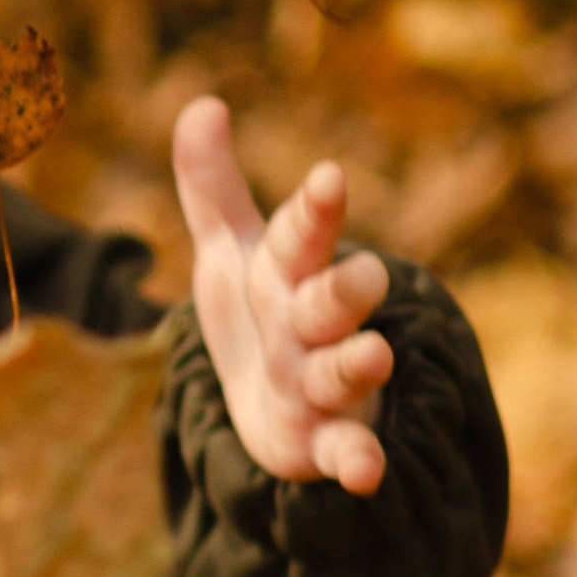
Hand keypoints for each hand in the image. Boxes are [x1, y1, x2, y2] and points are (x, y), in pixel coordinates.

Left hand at [171, 94, 392, 496]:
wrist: (279, 411)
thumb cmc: (263, 318)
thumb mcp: (230, 254)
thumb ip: (213, 187)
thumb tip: (203, 103)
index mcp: (288, 274)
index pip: (300, 236)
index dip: (314, 210)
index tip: (329, 177)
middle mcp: (313, 326)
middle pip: (331, 300)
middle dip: (346, 288)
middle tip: (366, 273)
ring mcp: (324, 385)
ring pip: (342, 371)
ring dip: (356, 365)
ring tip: (374, 356)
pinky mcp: (324, 443)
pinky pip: (346, 450)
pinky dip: (358, 460)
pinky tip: (366, 473)